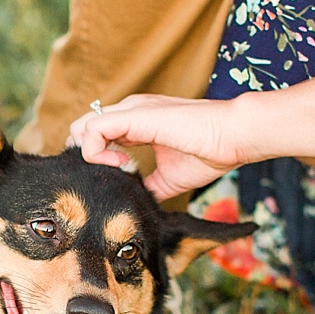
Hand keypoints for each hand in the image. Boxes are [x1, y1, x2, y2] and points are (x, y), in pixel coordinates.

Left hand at [68, 95, 250, 199]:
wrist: (232, 138)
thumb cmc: (208, 153)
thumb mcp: (167, 177)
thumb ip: (147, 184)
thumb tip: (135, 203)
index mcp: (136, 122)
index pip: (96, 134)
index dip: (94, 160)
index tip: (114, 180)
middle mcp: (129, 111)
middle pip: (82, 129)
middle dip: (85, 158)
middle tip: (107, 178)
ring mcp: (130, 110)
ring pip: (82, 127)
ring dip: (90, 156)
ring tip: (118, 171)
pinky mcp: (134, 115)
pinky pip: (93, 131)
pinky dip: (96, 154)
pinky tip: (121, 166)